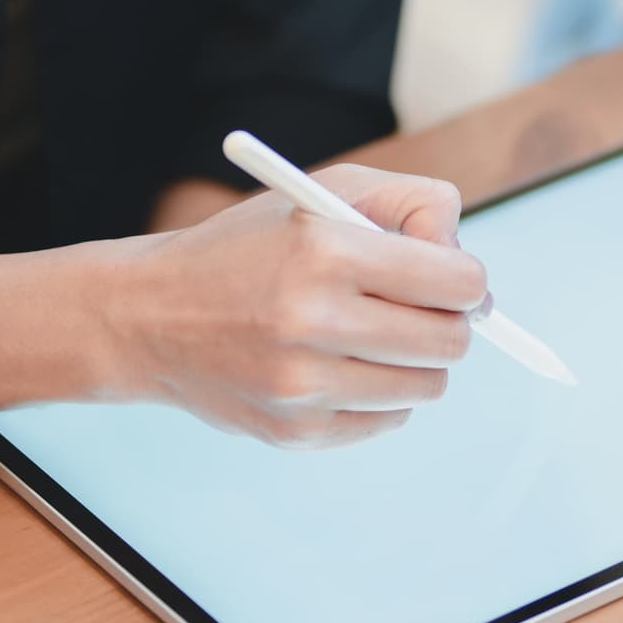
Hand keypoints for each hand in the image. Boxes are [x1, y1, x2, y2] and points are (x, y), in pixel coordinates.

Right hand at [104, 164, 486, 447]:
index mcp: (326, 251)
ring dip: (415, 360)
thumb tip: (473, 275)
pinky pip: (388, 420)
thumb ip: (414, 206)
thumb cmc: (252, 246)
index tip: (450, 278)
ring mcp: (303, 386)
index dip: (466, 280)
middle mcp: (313, 321)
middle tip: (420, 308)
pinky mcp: (296, 431)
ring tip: (372, 334)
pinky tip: (340, 365)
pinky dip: (380, 393)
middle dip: (449, 322)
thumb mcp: (326, 192)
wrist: (150, 316)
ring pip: (427, 387)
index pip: (458, 282)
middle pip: (450, 341)